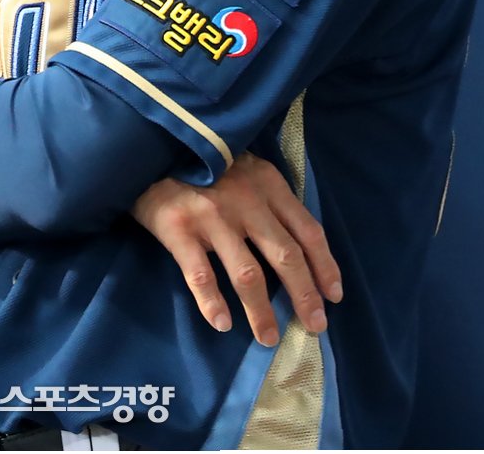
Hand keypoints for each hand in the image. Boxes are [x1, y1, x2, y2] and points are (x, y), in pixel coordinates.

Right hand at [132, 152, 342, 346]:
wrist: (150, 145)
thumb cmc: (205, 163)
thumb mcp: (247, 169)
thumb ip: (270, 199)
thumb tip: (299, 248)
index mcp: (268, 183)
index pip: (307, 230)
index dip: (324, 266)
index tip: (333, 297)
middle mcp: (246, 199)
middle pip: (285, 256)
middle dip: (304, 296)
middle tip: (314, 327)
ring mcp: (212, 215)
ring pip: (248, 274)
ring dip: (261, 312)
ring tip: (268, 338)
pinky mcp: (179, 228)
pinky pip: (201, 274)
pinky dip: (212, 303)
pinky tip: (222, 323)